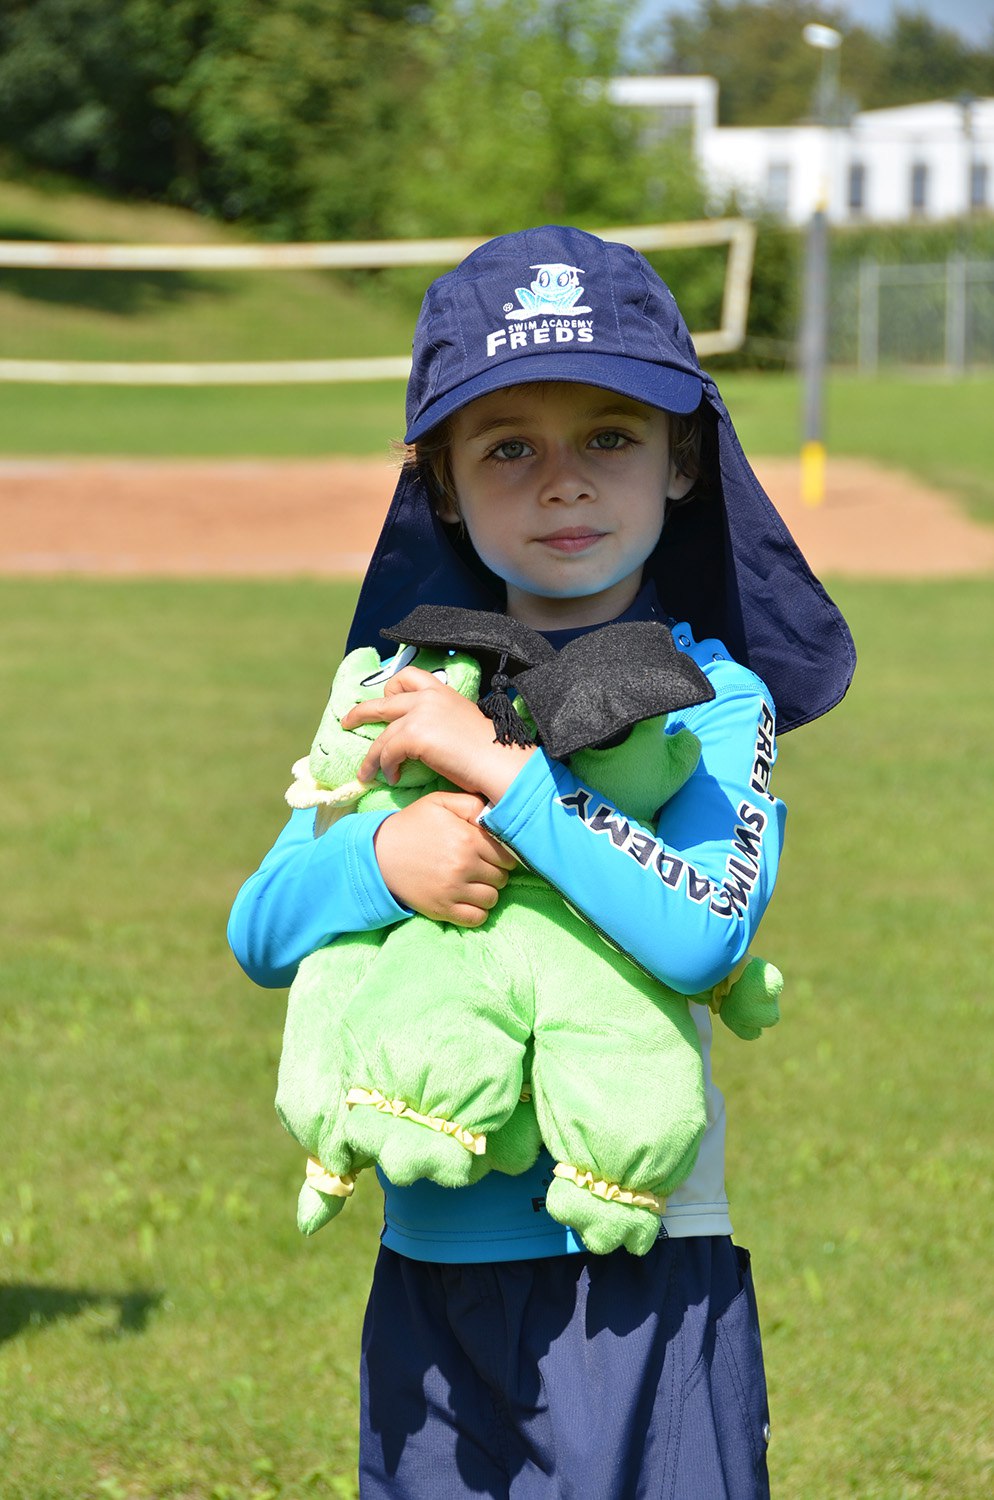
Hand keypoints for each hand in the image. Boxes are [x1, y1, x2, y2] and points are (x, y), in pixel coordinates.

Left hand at [342, 666, 534, 801]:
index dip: (391, 689)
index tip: (384, 701)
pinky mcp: (414, 734)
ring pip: (381, 734)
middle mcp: (428, 697)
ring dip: (371, 756)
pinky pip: (386, 752)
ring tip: (366, 773)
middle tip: (346, 722)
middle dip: (360, 712)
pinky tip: (392, 778)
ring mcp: (420, 714)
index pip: (408, 676)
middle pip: (383, 699)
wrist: (501, 763)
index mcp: (442, 691)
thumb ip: (442, 723)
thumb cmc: (490, 753)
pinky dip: (385, 767)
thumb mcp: (463, 725)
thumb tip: (428, 740)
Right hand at [373, 791, 517, 926]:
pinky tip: (467, 899)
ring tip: (473, 883)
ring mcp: (453, 890)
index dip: (502, 854)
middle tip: (479, 867)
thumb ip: (471, 804)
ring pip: (492, 899)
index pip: (507, 856)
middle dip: (494, 872)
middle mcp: (464, 866)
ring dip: (487, 892)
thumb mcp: (439, 803)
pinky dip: (477, 912)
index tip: (491, 853)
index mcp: (467, 839)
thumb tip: (497, 815)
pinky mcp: (442, 909)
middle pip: (502, 878)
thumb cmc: (412, 825)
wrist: (377, 853)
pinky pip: (477, 919)